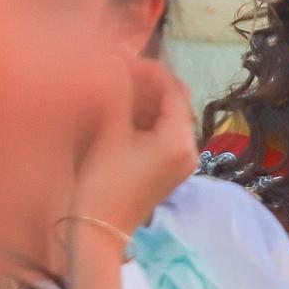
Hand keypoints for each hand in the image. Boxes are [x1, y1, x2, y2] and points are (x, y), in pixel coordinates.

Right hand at [68, 55, 197, 237]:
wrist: (99, 232)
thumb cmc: (102, 184)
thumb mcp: (109, 132)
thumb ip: (116, 91)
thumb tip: (115, 58)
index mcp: (180, 139)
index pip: (171, 88)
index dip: (146, 67)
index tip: (120, 55)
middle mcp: (190, 149)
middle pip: (175, 101)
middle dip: (149, 82)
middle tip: (118, 68)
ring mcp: (182, 161)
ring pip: (170, 116)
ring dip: (147, 98)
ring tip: (117, 84)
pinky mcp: (170, 170)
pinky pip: (165, 133)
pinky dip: (148, 117)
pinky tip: (123, 109)